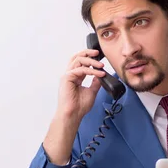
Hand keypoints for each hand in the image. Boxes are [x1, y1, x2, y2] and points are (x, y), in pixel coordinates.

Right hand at [43, 49, 107, 164]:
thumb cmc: (79, 107)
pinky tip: (99, 74)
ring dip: (91, 61)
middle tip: (98, 53)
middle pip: (77, 57)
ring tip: (101, 64)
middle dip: (87, 53)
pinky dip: (91, 71)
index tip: (100, 58)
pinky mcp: (67, 78)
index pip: (81, 62)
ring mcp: (67, 76)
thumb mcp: (92, 91)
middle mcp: (70, 75)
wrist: (73, 115)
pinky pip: (81, 70)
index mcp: (75, 77)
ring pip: (78, 60)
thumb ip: (95, 82)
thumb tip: (101, 75)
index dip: (90, 58)